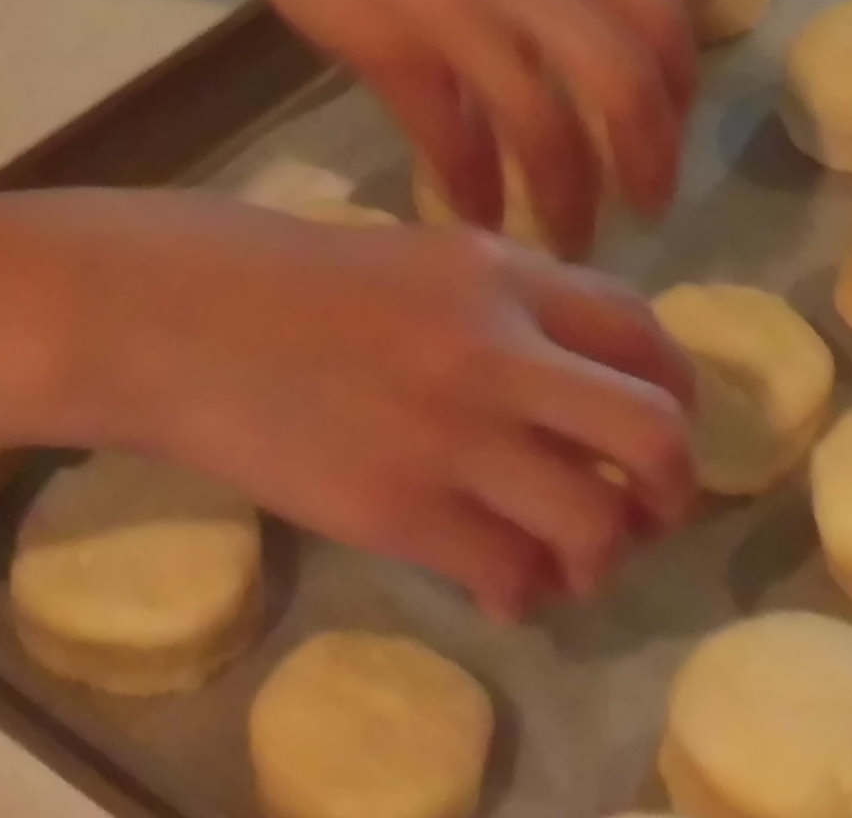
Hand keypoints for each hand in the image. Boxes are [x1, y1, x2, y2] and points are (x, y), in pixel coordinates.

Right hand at [58, 188, 698, 620]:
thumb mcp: (416, 257)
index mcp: (503, 274)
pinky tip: (502, 589)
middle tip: (646, 514)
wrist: (176, 319)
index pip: (643, 332)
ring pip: (596, 522)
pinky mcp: (401, 512)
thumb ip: (500, 301)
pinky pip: (511, 575)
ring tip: (571, 564)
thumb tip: (572, 371)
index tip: (660, 427)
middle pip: (654, 432)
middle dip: (672, 487)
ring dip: (602, 556)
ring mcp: (452, 436)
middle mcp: (498, 351)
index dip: (675, 390)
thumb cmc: (282, 281)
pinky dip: (524, 594)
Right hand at [192, 0, 693, 259]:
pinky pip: (453, 144)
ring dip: (567, 198)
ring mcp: (459, 6)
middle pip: (624, 80)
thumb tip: (606, 42)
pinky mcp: (391, 47)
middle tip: (648, 210)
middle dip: (647, 160)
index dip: (680, 96)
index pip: (661, 17)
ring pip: (545, 127)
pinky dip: (474, 193)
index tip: (671, 141)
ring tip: (567, 239)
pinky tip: (478, 217)